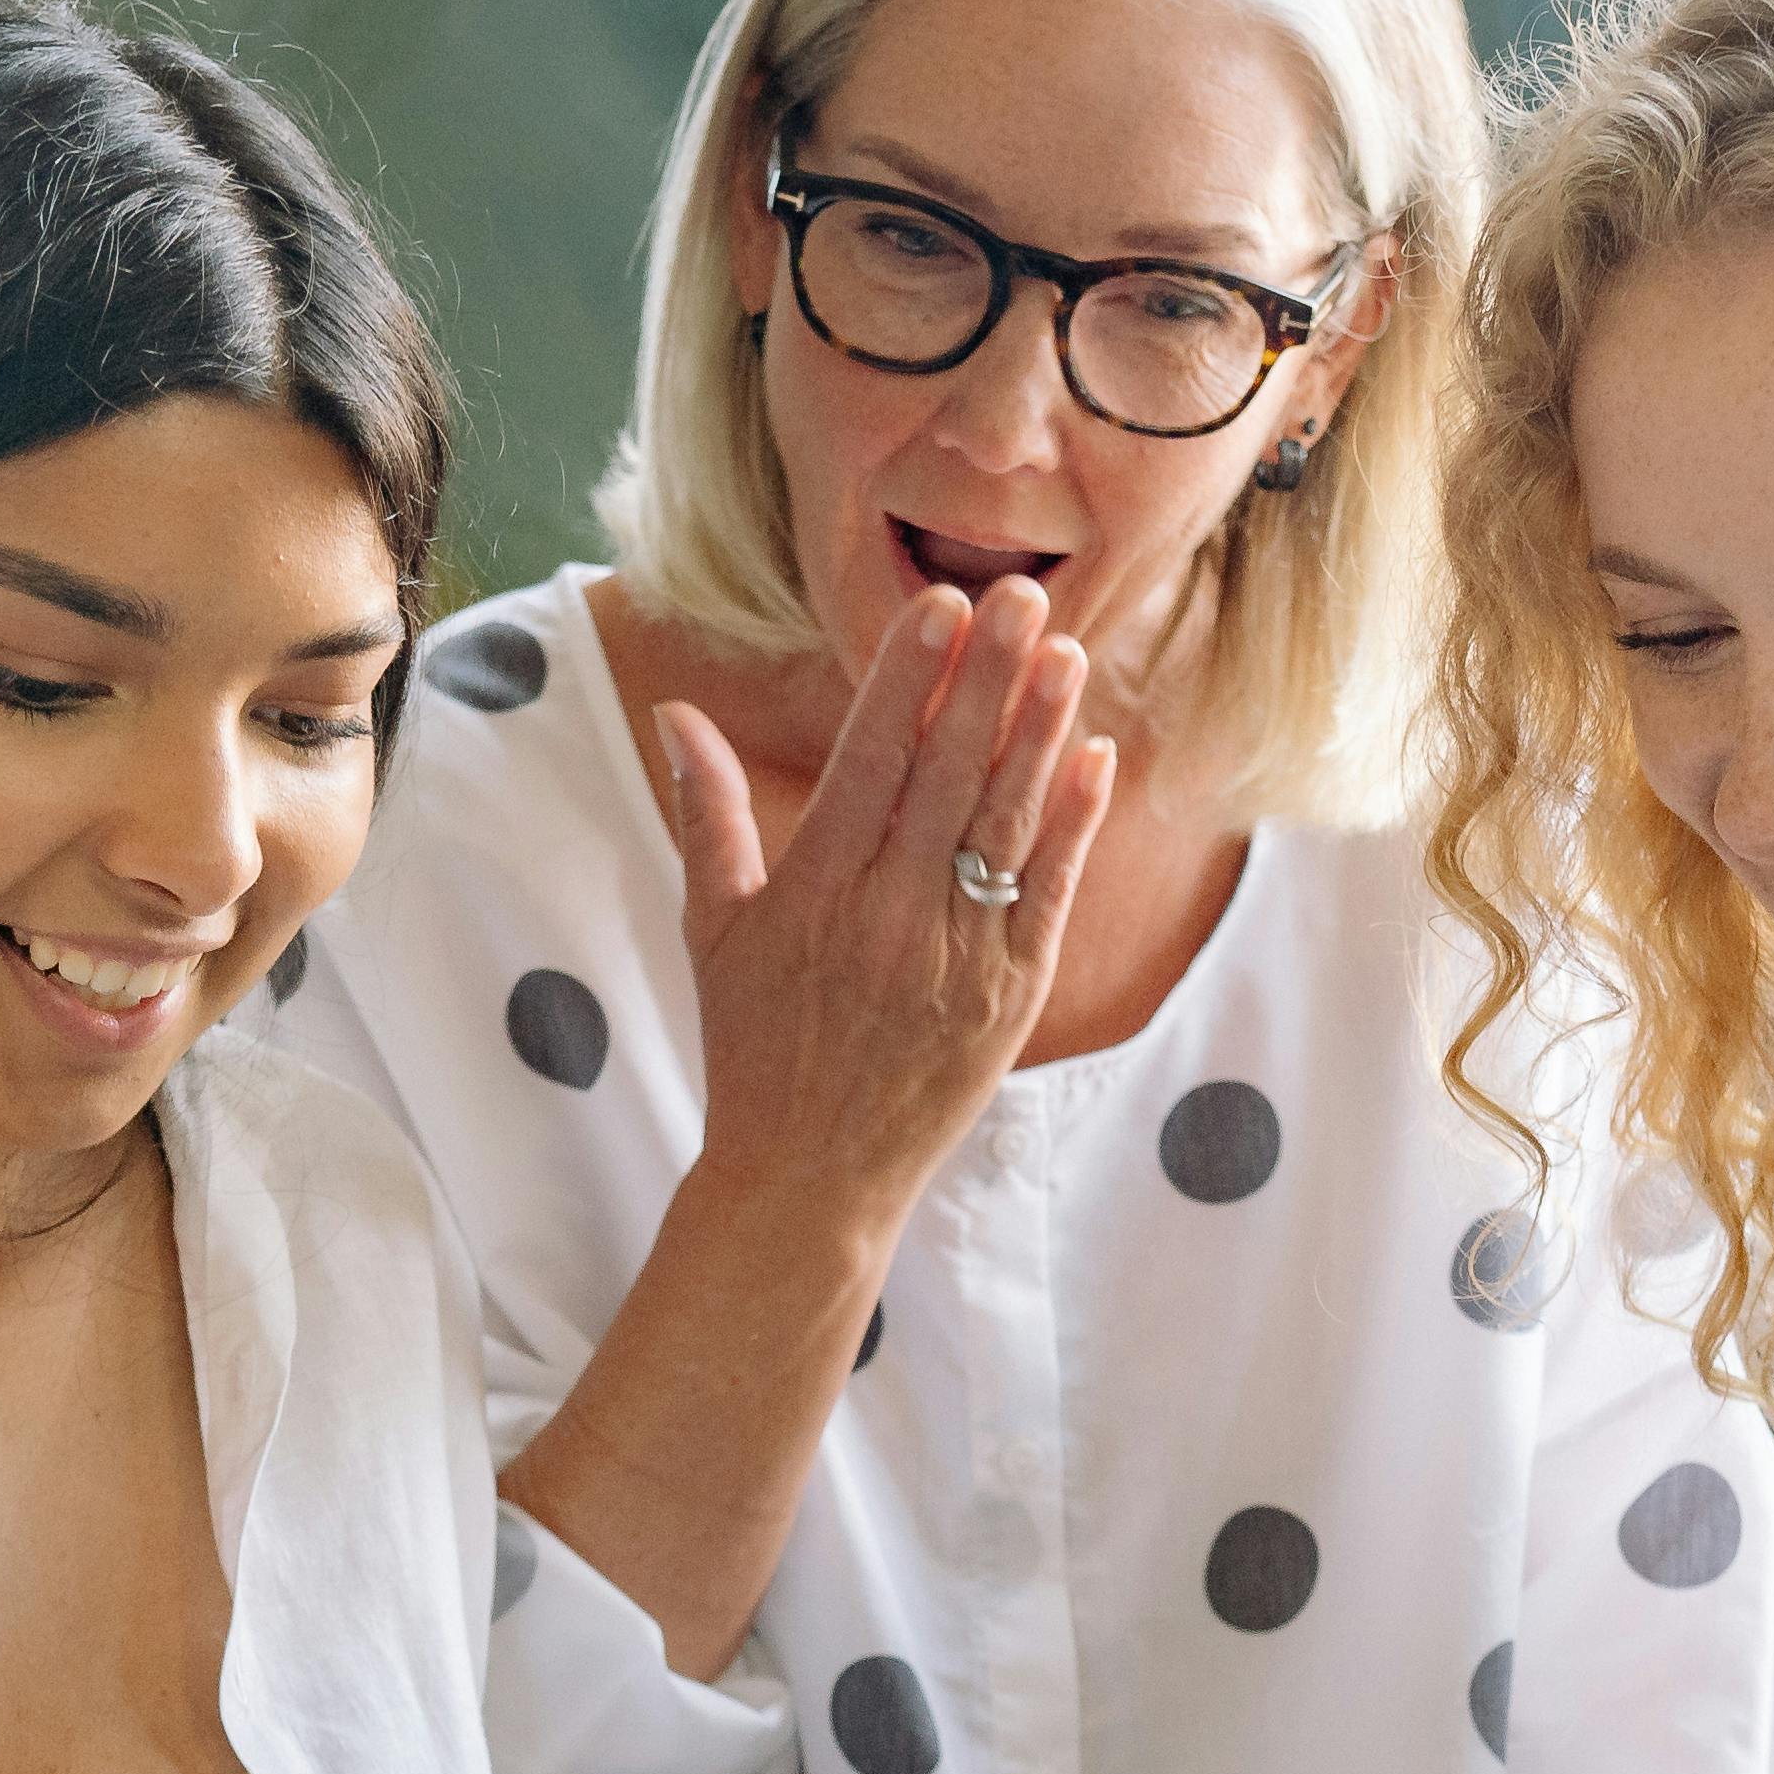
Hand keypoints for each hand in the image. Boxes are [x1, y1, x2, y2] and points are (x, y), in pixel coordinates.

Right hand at [655, 577, 1124, 1238]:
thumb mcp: (714, 929)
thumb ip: (707, 814)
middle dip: (990, 679)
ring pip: (1007, 824)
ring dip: (1043, 733)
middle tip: (1025, 595)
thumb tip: (676, 711)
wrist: (808, 1178)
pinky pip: (1049, 895)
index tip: (941, 607)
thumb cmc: (754, 1047)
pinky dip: (1075, 825)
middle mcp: (887, 918)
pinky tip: (1097, 756)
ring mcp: (954, 959)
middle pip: (948, 775)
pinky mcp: (1008, 999)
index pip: (870, 760)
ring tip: (1069, 653)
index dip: (909, 680)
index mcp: (813, 892)